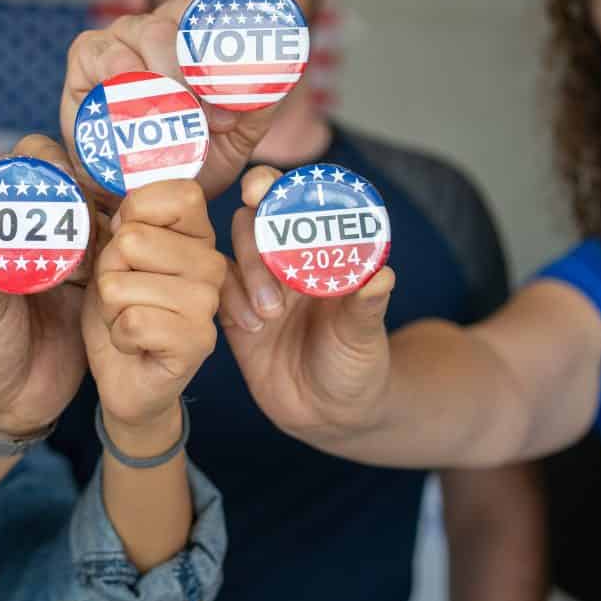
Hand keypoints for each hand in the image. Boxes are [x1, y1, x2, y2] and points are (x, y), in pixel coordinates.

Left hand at [0, 135, 95, 436]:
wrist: (1, 406)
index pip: (33, 158)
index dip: (59, 167)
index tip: (76, 195)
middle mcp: (34, 220)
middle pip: (79, 174)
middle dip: (97, 191)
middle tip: (101, 225)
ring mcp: (68, 246)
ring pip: (106, 206)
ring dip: (117, 222)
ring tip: (106, 258)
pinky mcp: (97, 274)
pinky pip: (123, 245)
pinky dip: (129, 252)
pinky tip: (121, 276)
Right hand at [62, 0, 284, 203]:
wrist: (138, 193)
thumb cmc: (187, 156)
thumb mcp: (236, 134)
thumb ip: (259, 103)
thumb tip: (277, 77)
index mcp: (200, 32)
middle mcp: (164, 24)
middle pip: (188, 15)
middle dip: (207, 66)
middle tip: (218, 114)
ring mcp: (125, 34)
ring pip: (153, 33)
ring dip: (172, 80)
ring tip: (181, 122)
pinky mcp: (89, 52)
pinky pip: (109, 54)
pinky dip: (129, 82)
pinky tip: (140, 110)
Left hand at [85, 180, 224, 449]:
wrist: (122, 377)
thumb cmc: (116, 306)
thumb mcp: (109, 250)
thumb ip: (119, 215)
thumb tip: (121, 203)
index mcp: (195, 231)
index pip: (178, 192)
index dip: (134, 213)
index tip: (126, 239)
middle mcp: (211, 262)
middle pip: (134, 239)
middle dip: (108, 269)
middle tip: (123, 292)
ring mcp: (208, 303)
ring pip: (125, 283)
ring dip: (110, 305)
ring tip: (128, 316)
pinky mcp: (198, 342)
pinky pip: (134, 321)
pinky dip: (118, 335)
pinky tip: (134, 343)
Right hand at [219, 165, 397, 438]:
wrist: (329, 414)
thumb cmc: (356, 366)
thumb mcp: (365, 336)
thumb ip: (368, 306)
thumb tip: (383, 276)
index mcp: (320, 250)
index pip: (293, 201)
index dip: (274, 186)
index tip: (260, 190)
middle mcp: (285, 259)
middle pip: (254, 220)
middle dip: (255, 238)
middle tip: (268, 267)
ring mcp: (257, 284)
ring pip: (231, 253)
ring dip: (246, 274)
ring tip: (269, 315)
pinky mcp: (233, 312)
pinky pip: (217, 290)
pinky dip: (228, 301)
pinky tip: (252, 327)